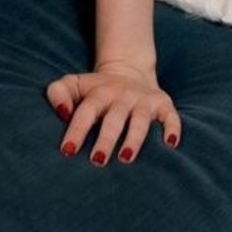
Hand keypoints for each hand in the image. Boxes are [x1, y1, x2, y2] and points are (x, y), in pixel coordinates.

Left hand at [47, 60, 181, 165]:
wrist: (129, 70)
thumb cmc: (95, 90)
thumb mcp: (73, 83)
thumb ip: (58, 93)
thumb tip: (62, 113)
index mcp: (98, 93)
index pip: (86, 112)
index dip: (77, 130)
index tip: (68, 151)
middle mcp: (122, 97)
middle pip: (114, 119)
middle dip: (106, 139)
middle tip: (97, 161)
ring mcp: (143, 101)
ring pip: (140, 120)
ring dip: (134, 139)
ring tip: (126, 158)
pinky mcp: (162, 104)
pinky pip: (171, 116)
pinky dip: (172, 128)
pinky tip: (169, 144)